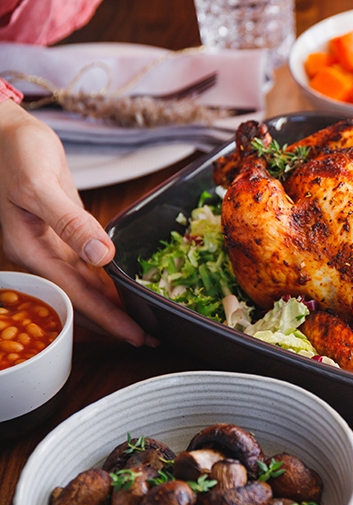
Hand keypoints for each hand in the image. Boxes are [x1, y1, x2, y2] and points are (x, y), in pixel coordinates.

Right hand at [0, 99, 154, 345]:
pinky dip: (106, 280)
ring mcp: (51, 244)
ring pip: (86, 285)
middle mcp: (39, 254)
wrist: (4, 130)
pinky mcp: (62, 232)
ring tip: (143, 321)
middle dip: (114, 321)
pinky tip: (123, 290)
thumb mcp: (39, 186)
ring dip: (113, 304)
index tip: (136, 336)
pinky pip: (86, 266)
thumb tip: (102, 257)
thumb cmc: (14, 153)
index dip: (108, 318)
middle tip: (151, 339)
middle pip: (82, 298)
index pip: (76, 295)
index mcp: (29, 250)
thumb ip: (70, 222)